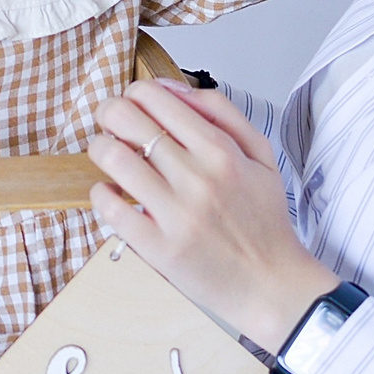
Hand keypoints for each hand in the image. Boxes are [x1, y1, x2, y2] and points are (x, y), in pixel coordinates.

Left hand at [87, 80, 338, 349]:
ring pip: (112, 157)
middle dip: (109, 115)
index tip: (132, 105)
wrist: (272, 284)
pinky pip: (109, 208)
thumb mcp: (260, 154)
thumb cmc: (263, 220)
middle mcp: (197, 177)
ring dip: (101, 150)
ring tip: (110, 159)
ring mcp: (176, 213)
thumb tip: (170, 88)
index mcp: (220, 150)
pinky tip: (112, 195)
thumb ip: (221, 113)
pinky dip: (101, 195)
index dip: (132, 93)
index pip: (154, 97)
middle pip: (124, 119)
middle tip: (111, 126)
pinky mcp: (158, 247)